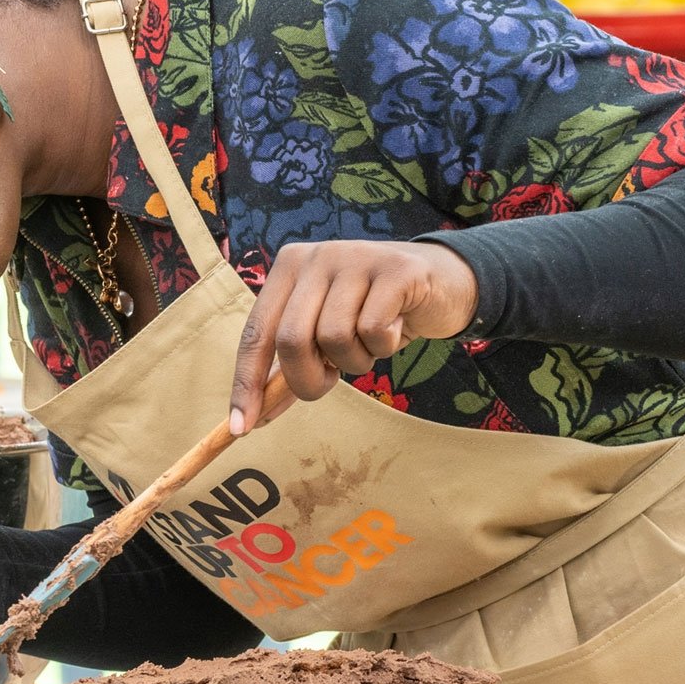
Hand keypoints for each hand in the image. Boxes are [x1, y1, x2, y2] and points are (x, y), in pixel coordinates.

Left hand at [229, 241, 477, 431]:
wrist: (442, 284)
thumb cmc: (375, 314)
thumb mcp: (327, 335)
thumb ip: (290, 368)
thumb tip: (251, 418)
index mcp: (289, 268)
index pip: (256, 332)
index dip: (247, 382)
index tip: (241, 427)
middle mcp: (317, 256)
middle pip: (291, 339)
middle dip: (307, 380)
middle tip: (330, 381)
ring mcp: (356, 257)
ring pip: (335, 338)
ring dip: (355, 361)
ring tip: (371, 343)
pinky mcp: (396, 269)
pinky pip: (374, 329)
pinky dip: (383, 345)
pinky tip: (396, 327)